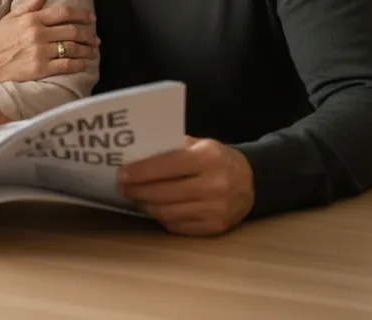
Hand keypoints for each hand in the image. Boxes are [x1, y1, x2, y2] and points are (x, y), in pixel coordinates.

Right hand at [0, 0, 97, 82]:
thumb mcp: (11, 17)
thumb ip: (30, 4)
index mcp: (32, 19)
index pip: (64, 12)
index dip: (81, 14)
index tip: (91, 18)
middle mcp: (38, 33)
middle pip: (72, 31)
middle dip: (88, 34)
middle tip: (96, 38)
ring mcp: (40, 52)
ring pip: (73, 48)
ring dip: (87, 50)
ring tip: (93, 51)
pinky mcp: (40, 69)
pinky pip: (66, 65)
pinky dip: (79, 64)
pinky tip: (84, 64)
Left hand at [116, 136, 254, 235]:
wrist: (251, 181)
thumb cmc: (217, 159)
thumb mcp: (199, 144)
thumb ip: (171, 149)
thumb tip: (135, 158)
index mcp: (208, 158)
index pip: (166, 166)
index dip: (140, 172)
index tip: (121, 174)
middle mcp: (214, 185)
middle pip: (164, 193)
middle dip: (137, 191)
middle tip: (122, 188)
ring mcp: (216, 209)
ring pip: (168, 212)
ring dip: (146, 206)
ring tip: (135, 198)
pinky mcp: (216, 228)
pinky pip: (178, 226)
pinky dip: (162, 218)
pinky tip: (154, 209)